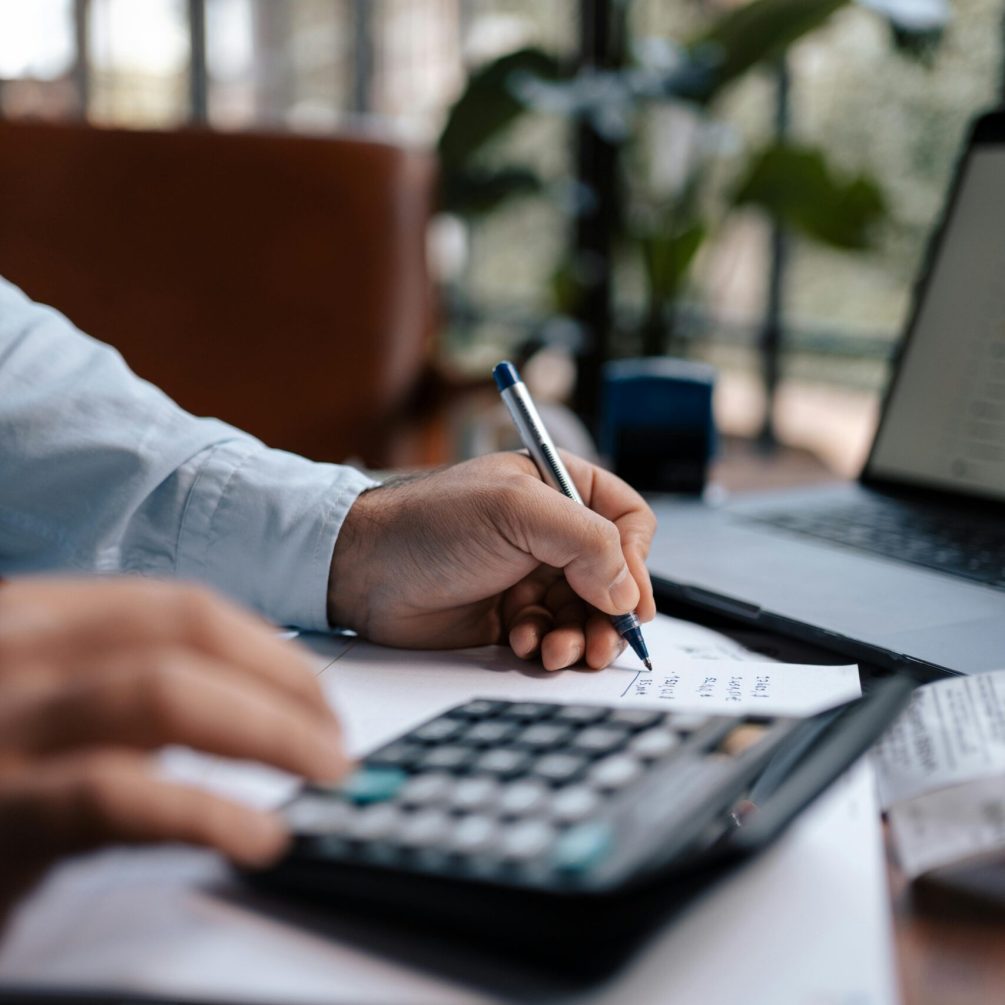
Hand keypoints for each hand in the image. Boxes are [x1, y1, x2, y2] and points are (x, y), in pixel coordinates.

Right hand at [0, 578, 347, 918]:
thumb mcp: (45, 709)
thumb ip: (124, 687)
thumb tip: (250, 697)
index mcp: (32, 617)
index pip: (179, 607)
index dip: (268, 649)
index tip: (316, 695)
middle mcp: (12, 648)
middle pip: (184, 635)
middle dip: (283, 684)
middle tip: (335, 740)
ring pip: (165, 693)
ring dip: (270, 731)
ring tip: (325, 773)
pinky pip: (118, 796)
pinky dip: (207, 812)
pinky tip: (258, 836)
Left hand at [328, 452, 655, 670]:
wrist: (363, 570)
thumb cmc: (431, 523)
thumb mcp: (515, 512)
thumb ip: (585, 541)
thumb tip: (626, 592)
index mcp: (559, 490)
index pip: (627, 522)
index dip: (637, 561)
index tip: (631, 601)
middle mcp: (550, 533)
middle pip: (613, 578)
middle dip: (609, 615)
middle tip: (601, 644)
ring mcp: (530, 576)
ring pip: (584, 615)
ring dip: (578, 637)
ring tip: (555, 650)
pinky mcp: (509, 615)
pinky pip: (550, 637)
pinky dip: (544, 646)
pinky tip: (520, 643)